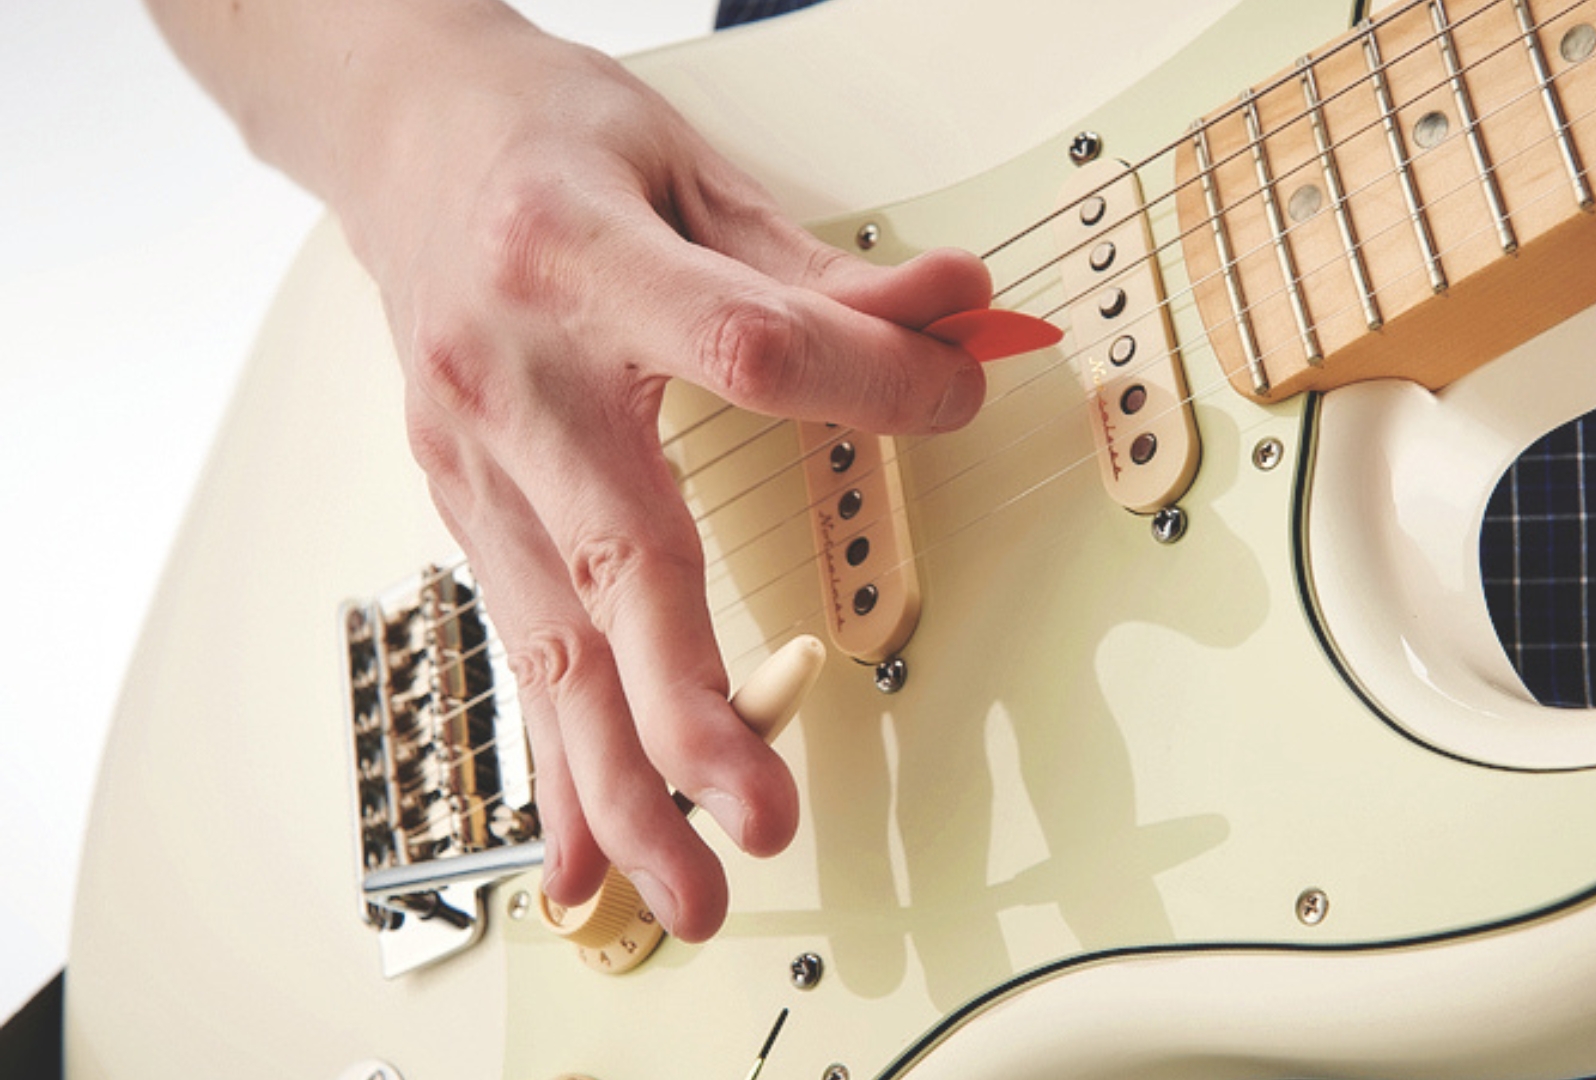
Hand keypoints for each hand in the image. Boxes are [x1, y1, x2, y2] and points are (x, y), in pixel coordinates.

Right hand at [339, 9, 988, 940]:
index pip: (745, 349)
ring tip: (685, 890)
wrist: (400, 140)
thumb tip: (954, 316)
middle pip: (616, 561)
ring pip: (555, 647)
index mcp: (574, 260)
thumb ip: (819, 268)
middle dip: (688, 707)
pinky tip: (588, 859)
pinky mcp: (466, 508)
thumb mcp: (692, 168)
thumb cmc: (543, 144)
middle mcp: (511, 379)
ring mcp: (474, 460)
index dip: (867, 383)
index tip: (949, 397)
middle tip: (759, 813)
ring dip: (623, 782)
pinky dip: (561, 765)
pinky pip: (523, 652)